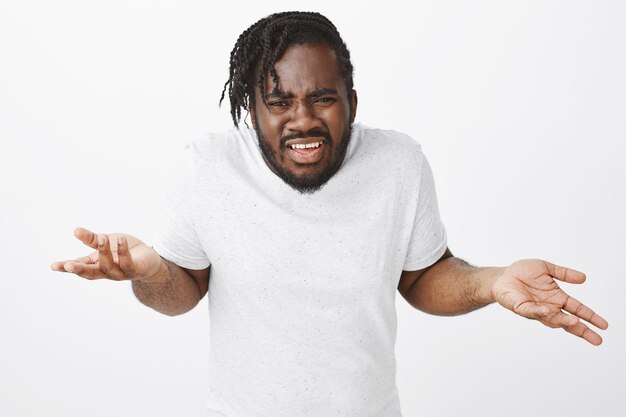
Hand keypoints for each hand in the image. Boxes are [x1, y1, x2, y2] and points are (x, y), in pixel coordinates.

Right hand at [51, 227, 161, 280]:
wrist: (149, 259)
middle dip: (79, 269)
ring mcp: (120, 273)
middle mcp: (106, 272)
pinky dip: (123, 251)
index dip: (66, 267)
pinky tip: (121, 239)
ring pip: (108, 266)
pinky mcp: (135, 270)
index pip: (79, 267)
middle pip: (90, 273)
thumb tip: (76, 231)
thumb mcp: (106, 242)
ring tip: (102, 236)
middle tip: (69, 264)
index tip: (53, 266)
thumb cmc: (123, 251)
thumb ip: (92, 239)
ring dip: (104, 251)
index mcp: (97, 265)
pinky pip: (127, 262)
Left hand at [492, 259, 607, 344]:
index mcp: (557, 297)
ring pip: (552, 319)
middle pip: (569, 320)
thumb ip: (563, 273)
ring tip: (575, 322)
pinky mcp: (521, 308)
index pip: (577, 309)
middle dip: (582, 329)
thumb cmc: (523, 273)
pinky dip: (540, 312)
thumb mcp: (546, 268)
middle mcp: (549, 306)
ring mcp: (536, 309)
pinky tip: (548, 311)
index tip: (604, 325)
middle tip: (597, 339)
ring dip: (563, 321)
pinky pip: (531, 311)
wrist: (502, 275)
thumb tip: (584, 278)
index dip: (590, 317)